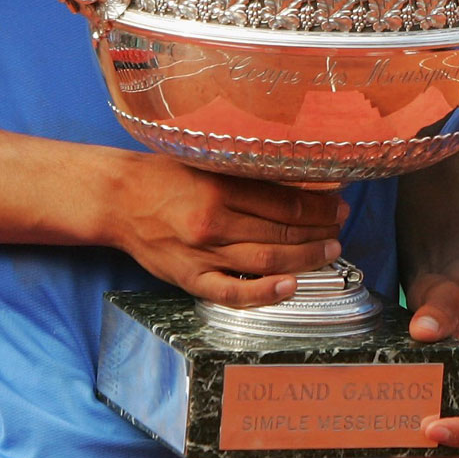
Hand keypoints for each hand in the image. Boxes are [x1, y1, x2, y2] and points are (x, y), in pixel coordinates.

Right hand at [106, 155, 347, 306]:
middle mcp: (213, 222)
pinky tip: (290, 287)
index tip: (338, 203)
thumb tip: (302, 180)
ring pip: (265, 261)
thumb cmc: (166, 176)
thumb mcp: (210, 163)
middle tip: (339, 227)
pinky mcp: (189, 278)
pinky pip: (231, 293)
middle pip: (281, 231)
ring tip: (328, 251)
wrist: (119, 199)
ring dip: (305, 258)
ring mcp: (201, 254)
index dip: (319, 205)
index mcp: (220, 187)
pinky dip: (264, 293)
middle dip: (319, 231)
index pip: (285, 201)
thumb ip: (249, 176)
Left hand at [394, 276, 458, 457]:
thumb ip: (438, 310)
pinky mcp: (420, 410)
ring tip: (379, 440)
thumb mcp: (447, 297)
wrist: (441, 302)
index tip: (433, 428)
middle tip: (396, 444)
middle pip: (458, 453)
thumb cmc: (451, 300)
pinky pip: (413, 442)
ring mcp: (442, 411)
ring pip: (434, 456)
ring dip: (409, 457)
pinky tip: (369, 428)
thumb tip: (422, 330)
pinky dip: (394, 444)